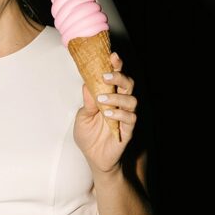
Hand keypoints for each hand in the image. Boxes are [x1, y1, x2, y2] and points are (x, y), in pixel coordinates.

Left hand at [74, 52, 137, 172]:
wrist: (93, 158)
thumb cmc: (89, 136)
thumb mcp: (82, 116)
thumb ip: (87, 101)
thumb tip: (88, 83)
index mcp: (110, 97)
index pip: (117, 78)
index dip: (117, 66)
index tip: (112, 55)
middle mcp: (121, 104)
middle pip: (129, 84)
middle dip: (120, 76)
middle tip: (106, 76)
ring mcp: (126, 117)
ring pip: (132, 100)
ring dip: (117, 97)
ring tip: (102, 100)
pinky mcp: (128, 131)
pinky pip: (130, 119)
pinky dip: (119, 114)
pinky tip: (108, 115)